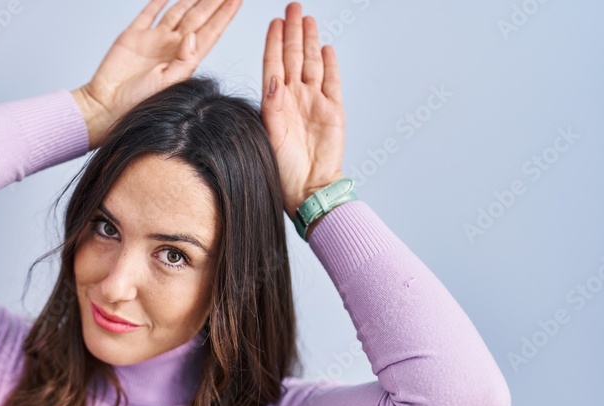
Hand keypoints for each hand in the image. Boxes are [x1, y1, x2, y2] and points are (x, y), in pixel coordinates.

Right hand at [74, 0, 241, 149]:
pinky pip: (149, 12)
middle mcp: (172, 47)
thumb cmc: (138, 104)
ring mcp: (154, 40)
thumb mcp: (168, 85)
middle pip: (199, 17)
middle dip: (214, 1)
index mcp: (184, 60)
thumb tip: (192, 36)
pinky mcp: (134, 36)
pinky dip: (158, 0)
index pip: (210, 32)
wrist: (107, 107)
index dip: (224, 14)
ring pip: (178, 11)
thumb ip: (184, 62)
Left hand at [260, 2, 345, 216]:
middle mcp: (295, 99)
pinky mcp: (333, 111)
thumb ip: (271, 108)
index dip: (274, 43)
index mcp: (275, 104)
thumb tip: (272, 80)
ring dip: (310, 42)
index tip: (273, 22)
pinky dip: (329, 64)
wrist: (308, 189)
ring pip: (312, 64)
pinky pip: (332, 82)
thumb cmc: (282, 171)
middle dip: (293, 32)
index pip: (274, 65)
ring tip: (308, 19)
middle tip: (292, 7)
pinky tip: (326, 48)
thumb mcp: (270, 136)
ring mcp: (315, 103)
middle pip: (294, 58)